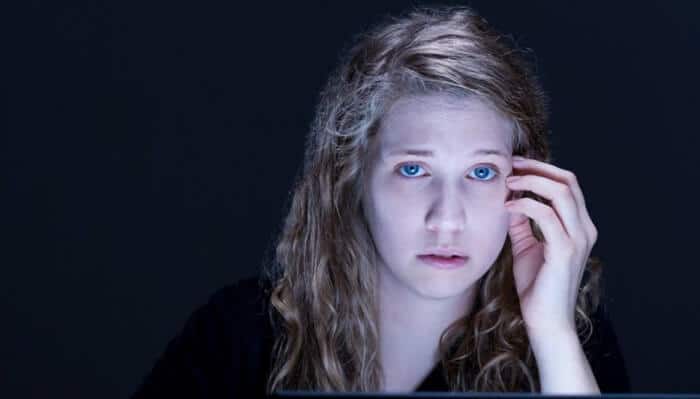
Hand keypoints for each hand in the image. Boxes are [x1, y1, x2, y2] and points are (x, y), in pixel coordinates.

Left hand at [504, 156, 598, 335]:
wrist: (546, 321)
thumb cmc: (537, 286)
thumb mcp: (527, 246)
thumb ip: (522, 222)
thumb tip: (511, 199)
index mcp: (579, 226)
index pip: (567, 184)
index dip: (542, 169)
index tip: (515, 166)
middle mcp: (584, 228)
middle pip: (568, 180)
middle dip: (537, 168)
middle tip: (510, 166)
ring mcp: (578, 238)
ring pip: (561, 191)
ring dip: (531, 181)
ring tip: (508, 182)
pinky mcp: (565, 250)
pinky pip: (546, 214)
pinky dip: (525, 203)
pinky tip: (507, 206)